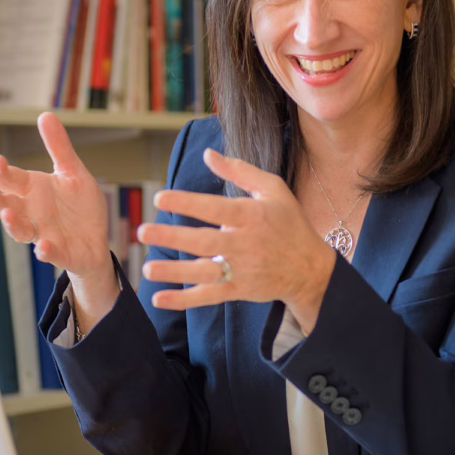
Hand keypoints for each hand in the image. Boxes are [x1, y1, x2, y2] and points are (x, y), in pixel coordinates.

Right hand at [0, 112, 112, 285]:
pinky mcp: (59, 252)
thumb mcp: (72, 172)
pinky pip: (49, 253)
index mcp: (32, 190)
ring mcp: (42, 233)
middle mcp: (31, 212)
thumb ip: (59, 147)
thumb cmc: (79, 206)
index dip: (0, 171)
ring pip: (20, 231)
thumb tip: (45, 115)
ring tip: (8, 215)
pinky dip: (45, 251)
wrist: (97, 238)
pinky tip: (43, 247)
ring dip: (12, 224)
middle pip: (5, 205)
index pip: (9, 179)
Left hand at [138, 148, 336, 332]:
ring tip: (148, 268)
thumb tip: (208, 154)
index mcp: (252, 216)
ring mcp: (242, 270)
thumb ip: (239, 170)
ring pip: (204, 272)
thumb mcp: (273, 189)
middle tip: (143, 231)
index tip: (160, 197)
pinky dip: (185, 300)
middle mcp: (245, 244)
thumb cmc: (289, 223)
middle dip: (173, 237)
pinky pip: (209, 296)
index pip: (215, 209)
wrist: (311, 269)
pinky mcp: (239, 290)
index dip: (188, 203)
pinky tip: (160, 298)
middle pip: (205, 242)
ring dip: (174, 272)